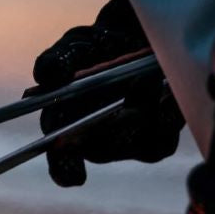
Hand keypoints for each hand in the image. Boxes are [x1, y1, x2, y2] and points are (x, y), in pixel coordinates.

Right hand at [31, 0, 183, 186]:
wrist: (131, 39)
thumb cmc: (94, 50)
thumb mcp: (74, 48)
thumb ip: (57, 61)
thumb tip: (47, 75)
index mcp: (64, 125)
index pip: (61, 158)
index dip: (65, 168)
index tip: (75, 174)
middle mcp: (94, 142)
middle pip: (105, 152)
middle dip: (119, 126)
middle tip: (132, 93)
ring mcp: (128, 144)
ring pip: (140, 146)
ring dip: (147, 111)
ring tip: (147, 77)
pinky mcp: (159, 138)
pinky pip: (165, 137)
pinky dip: (167, 111)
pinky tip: (164, 87)